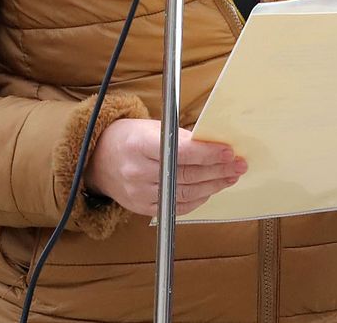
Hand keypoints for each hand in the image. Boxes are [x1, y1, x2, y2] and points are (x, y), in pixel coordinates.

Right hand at [83, 118, 245, 216]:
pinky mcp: (143, 208)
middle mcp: (137, 171)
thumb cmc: (128, 138)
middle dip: (218, 170)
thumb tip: (213, 145)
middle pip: (187, 174)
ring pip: (186, 192)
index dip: (208, 153)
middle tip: (238, 164)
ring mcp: (139, 193)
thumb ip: (180, 137)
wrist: (97, 160)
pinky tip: (211, 189)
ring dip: (213, 185)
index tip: (228, 151)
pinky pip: (177, 206)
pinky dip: (198, 198)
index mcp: (139, 144)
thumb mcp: (151, 127)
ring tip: (230, 176)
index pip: (181, 151)